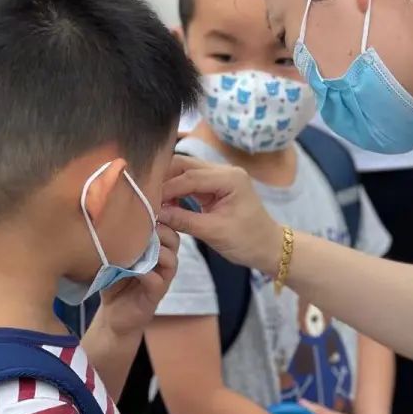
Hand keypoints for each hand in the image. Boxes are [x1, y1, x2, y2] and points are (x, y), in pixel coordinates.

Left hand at [95, 223, 179, 337]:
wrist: (112, 317)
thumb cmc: (113, 282)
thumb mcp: (113, 257)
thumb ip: (116, 241)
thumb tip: (106, 217)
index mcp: (155, 249)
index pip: (166, 227)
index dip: (160, 217)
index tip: (144, 208)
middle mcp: (162, 262)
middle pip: (174, 239)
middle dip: (161, 231)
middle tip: (145, 228)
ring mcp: (162, 278)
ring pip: (171, 259)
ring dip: (156, 251)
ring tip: (139, 249)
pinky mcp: (156, 295)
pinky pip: (158, 280)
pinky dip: (147, 273)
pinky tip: (133, 270)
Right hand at [159, 155, 283, 272]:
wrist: (268, 247)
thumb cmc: (247, 241)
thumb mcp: (214, 233)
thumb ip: (184, 220)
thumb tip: (155, 215)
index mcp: (229, 178)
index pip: (189, 176)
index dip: (166, 188)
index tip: (147, 202)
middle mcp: (224, 171)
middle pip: (184, 165)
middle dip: (163, 180)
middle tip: (144, 197)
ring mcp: (220, 178)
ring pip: (185, 172)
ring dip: (168, 185)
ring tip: (153, 202)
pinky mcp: (215, 188)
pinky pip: (190, 183)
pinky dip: (176, 191)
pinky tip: (165, 204)